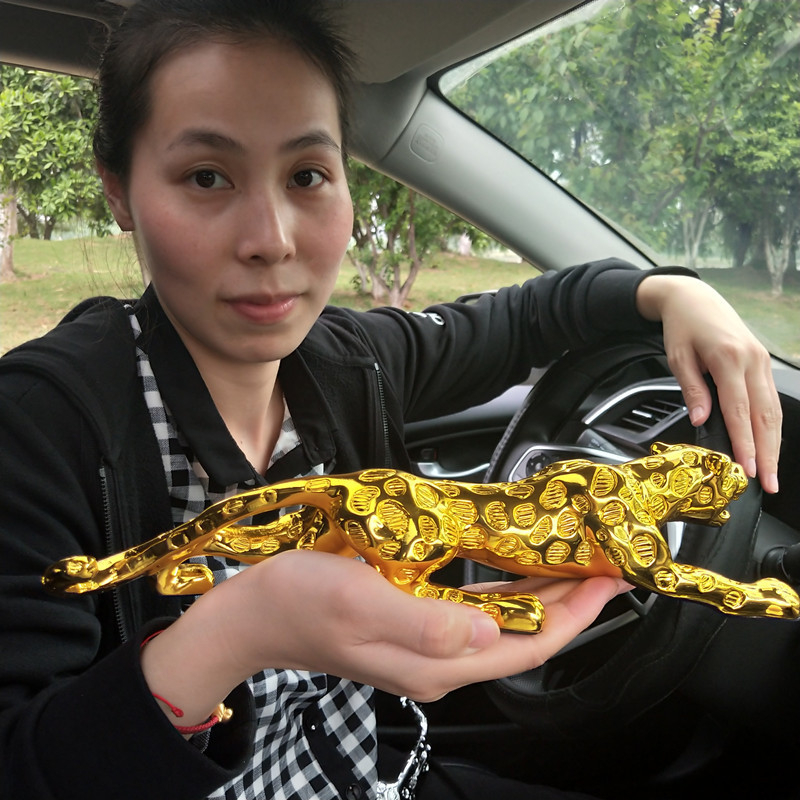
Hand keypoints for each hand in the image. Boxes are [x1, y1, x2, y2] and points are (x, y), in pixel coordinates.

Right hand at [150, 552, 626, 707]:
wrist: (250, 613)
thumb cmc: (297, 600)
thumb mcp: (361, 602)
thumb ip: (428, 622)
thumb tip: (489, 630)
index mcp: (434, 662)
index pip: (525, 645)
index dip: (574, 615)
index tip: (606, 581)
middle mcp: (437, 662)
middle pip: (521, 637)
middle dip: (566, 603)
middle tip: (599, 564)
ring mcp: (424, 648)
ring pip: (501, 626)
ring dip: (539, 596)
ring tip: (568, 563)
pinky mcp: (411, 628)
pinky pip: (473, 614)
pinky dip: (502, 593)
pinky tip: (510, 570)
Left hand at [636, 274, 781, 492]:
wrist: (693, 297)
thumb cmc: (681, 326)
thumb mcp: (677, 356)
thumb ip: (692, 389)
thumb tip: (702, 420)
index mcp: (729, 358)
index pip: (740, 411)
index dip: (745, 443)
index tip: (748, 469)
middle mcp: (752, 360)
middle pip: (765, 416)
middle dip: (768, 453)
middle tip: (768, 482)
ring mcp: (761, 360)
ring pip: (773, 410)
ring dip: (774, 443)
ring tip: (771, 471)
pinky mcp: (762, 362)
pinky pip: (770, 399)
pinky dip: (771, 424)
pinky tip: (769, 444)